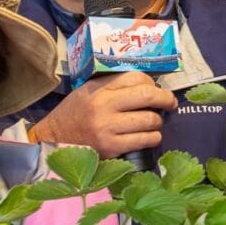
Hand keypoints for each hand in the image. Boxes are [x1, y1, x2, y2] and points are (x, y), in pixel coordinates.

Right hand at [31, 71, 176, 156]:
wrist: (55, 139)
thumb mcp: (90, 91)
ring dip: (158, 122)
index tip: (155, 89)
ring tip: (153, 122)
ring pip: (151, 120)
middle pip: (148, 96)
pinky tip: (148, 136)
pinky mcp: (111, 147)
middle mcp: (104, 106)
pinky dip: (153, 137)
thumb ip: (115, 86)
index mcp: (99, 88)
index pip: (136, 77)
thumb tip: (149, 85)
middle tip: (170, 103)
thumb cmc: (76, 113)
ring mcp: (108, 127)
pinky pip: (146, 140)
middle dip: (166, 99)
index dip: (151, 83)